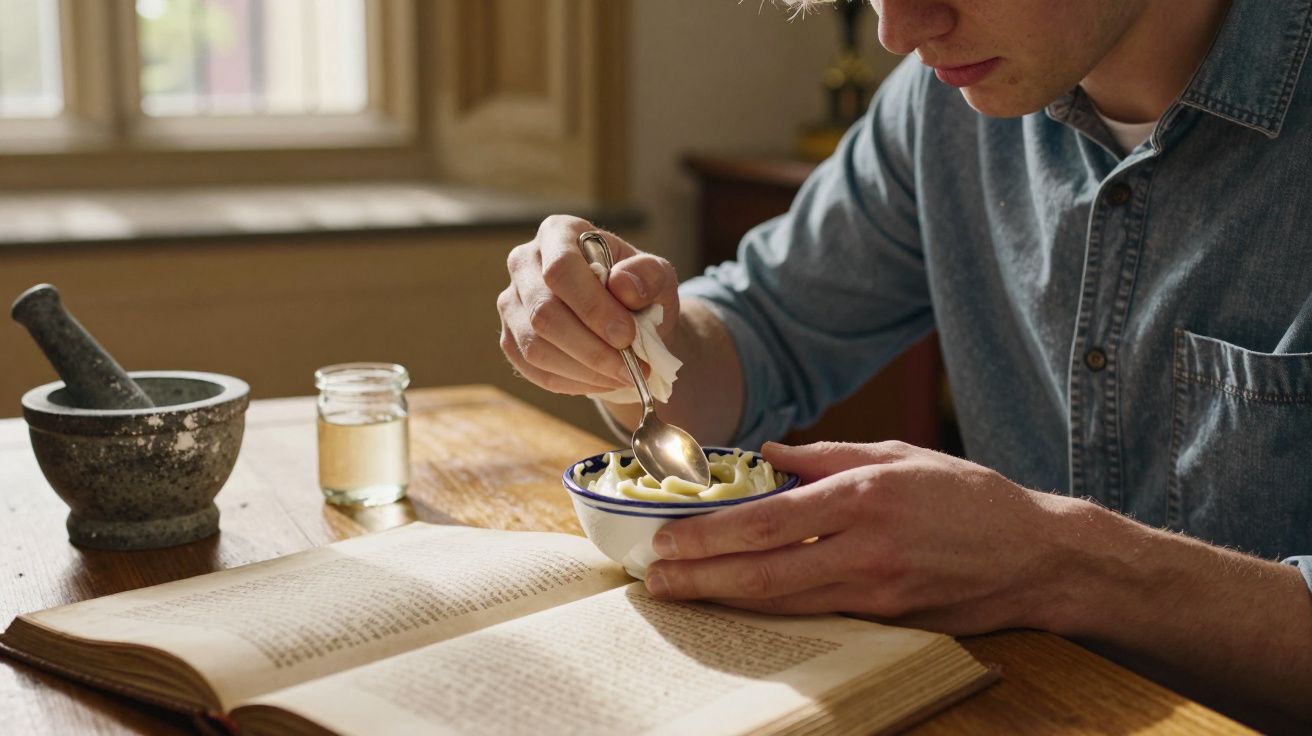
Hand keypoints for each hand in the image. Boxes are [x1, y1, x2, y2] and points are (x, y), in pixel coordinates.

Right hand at [499, 215, 680, 394]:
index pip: (561, 268)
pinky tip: (602, 381)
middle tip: (631, 366)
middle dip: (591, 347)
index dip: (592, 306)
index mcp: (558, 233)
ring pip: (535, 346)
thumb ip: (648, 276)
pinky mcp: (510, 339)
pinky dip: (572, 382)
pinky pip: (533, 369)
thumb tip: (623, 286)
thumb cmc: (640, 291)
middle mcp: (524, 263)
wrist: (627, 322)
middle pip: (544, 312)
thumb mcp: (658, 277)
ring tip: (623, 377)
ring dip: (584, 370)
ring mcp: (512, 303)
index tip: (627, 335)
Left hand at [643, 440, 1082, 634]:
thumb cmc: (968, 498)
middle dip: (701, 578)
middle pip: (764, 573)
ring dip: (725, 600)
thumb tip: (768, 455)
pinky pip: (817, 617)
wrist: (1038, 557)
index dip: (710, 535)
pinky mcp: (889, 622)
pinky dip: (772, 612)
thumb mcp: (898, 454)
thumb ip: (828, 454)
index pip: (768, 521)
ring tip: (682, 593)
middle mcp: (865, 550)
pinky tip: (739, 606)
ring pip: (783, 604)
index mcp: (864, 498)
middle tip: (655, 579)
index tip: (668, 538)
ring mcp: (877, 594)